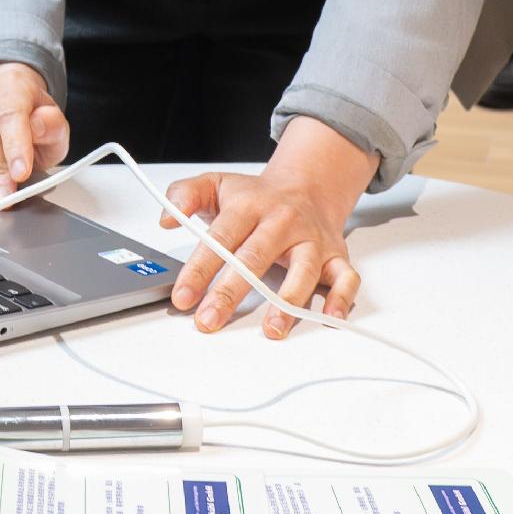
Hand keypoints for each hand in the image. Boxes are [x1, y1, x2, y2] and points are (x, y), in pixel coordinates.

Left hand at [163, 117, 373, 337]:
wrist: (307, 184)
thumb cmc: (258, 196)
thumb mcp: (217, 184)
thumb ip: (185, 195)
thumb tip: (167, 218)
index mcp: (249, 207)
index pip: (220, 239)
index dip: (199, 270)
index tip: (183, 297)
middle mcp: (282, 222)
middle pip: (255, 258)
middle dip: (230, 293)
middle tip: (209, 320)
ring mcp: (311, 240)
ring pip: (304, 269)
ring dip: (289, 301)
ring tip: (272, 329)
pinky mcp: (335, 255)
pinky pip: (346, 277)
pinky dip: (341, 298)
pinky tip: (328, 318)